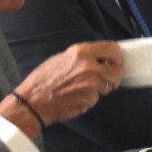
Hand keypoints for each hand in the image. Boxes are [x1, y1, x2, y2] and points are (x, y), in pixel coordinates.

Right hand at [6, 42, 125, 131]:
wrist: (33, 102)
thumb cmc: (43, 80)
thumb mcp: (61, 58)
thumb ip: (81, 57)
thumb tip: (99, 57)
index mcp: (81, 52)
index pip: (112, 49)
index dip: (117, 55)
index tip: (117, 59)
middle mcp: (89, 66)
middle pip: (117, 70)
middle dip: (114, 75)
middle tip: (107, 78)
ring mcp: (91, 84)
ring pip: (110, 85)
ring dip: (103, 87)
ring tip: (87, 88)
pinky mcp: (90, 99)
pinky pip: (97, 98)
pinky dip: (91, 98)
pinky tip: (77, 97)